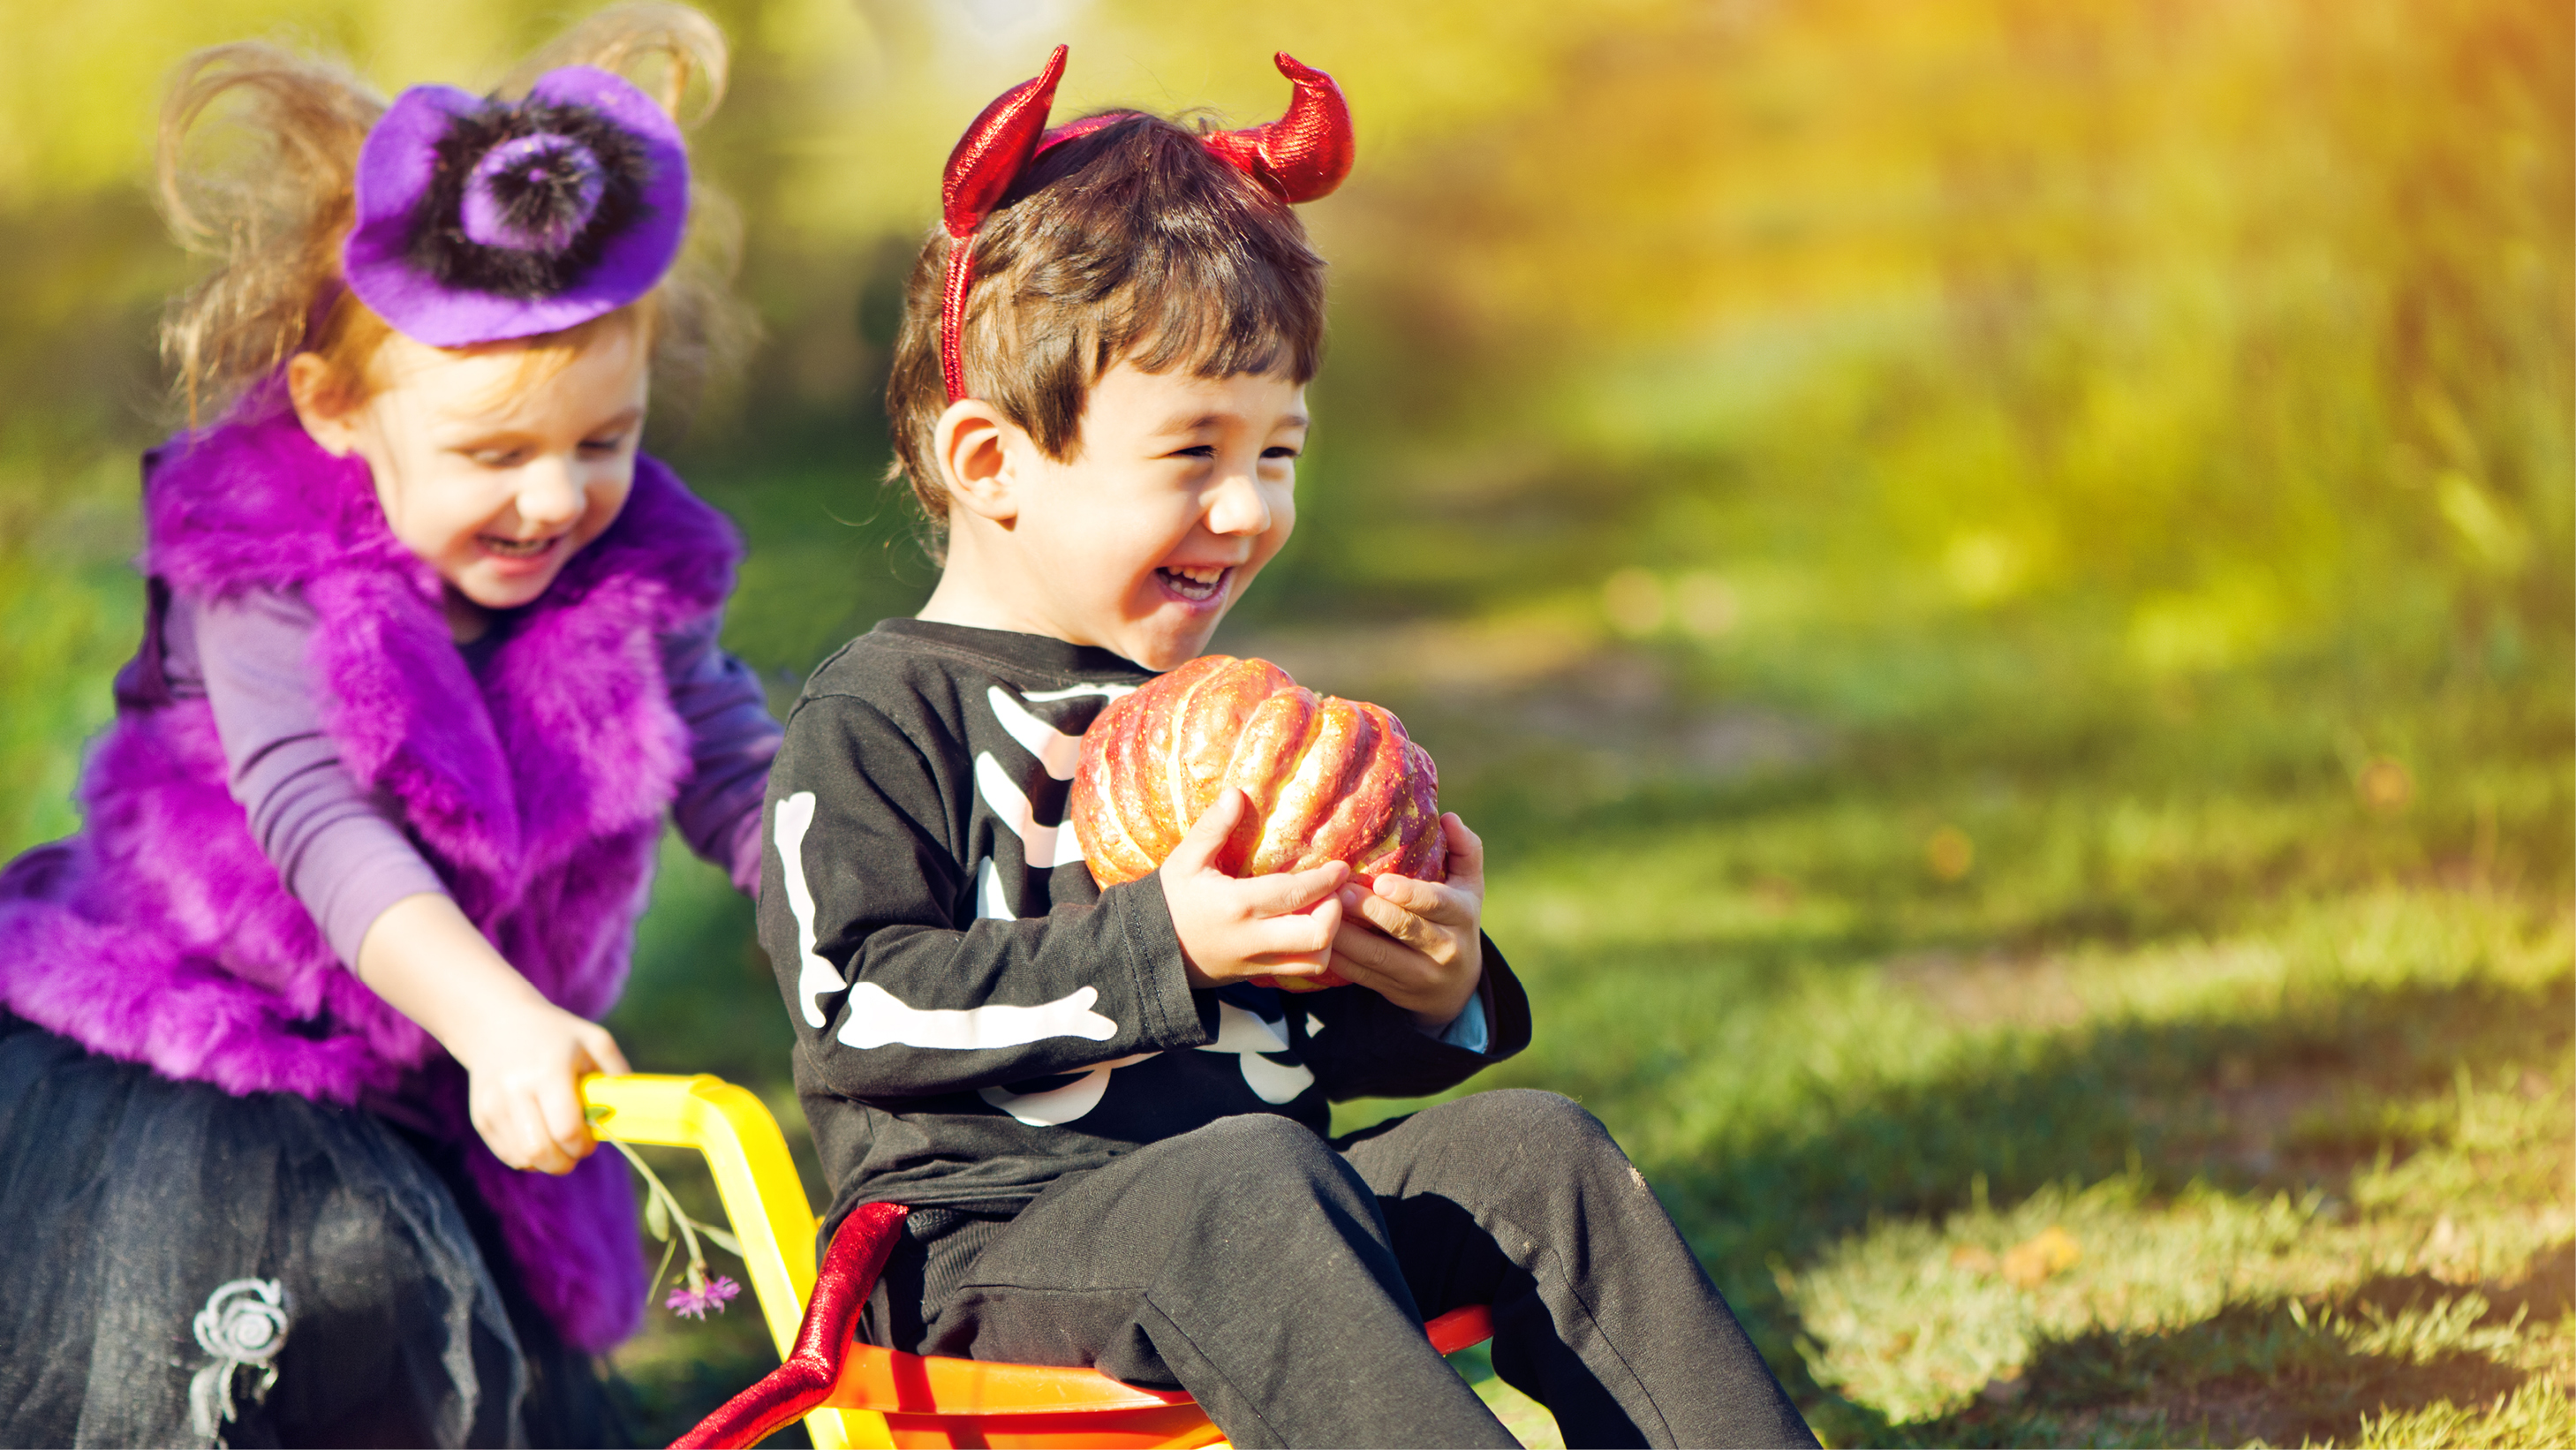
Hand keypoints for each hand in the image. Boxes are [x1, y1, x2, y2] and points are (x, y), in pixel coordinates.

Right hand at [450, 998, 631, 1174]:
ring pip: (522, 1159)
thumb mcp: (594, 1039)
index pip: (566, 1129)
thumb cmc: (556, 1034)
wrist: (497, 1023)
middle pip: (540, 1151)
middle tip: (575, 1151)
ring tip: (557, 1143)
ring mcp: (492, 1105)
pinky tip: (538, 1138)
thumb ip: (618, 1072)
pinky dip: (527, 1157)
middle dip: (565, 1162)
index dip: (583, 1145)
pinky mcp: (481, 1117)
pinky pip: (507, 1155)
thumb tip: (632, 1109)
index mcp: (548, 1070)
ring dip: (546, 1162)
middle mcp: (515, 1089)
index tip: (591, 1140)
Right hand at [1160, 787, 1349, 987]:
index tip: (1340, 867)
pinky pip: (1298, 971)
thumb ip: (1212, 827)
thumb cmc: (1167, 900)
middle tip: (1331, 893)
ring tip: (1322, 912)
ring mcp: (1255, 961)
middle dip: (1335, 912)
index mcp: (1237, 905)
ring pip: (1314, 962)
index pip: (1295, 894)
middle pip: (1316, 936)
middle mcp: (1252, 938)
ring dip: (1329, 937)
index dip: (1325, 880)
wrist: (1146, 949)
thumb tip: (1236, 794)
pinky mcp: (1254, 975)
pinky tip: (1308, 929)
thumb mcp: (1185, 860)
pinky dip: (1313, 952)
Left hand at [1329, 813, 1485, 1028]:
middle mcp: (1444, 948)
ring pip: (1377, 957)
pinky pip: (1362, 976)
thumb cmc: (1456, 920)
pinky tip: (1318, 942)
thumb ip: (1465, 849)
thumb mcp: (1470, 887)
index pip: (1436, 903)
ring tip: (1320, 914)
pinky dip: (1338, 961)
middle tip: (1339, 892)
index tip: (1381, 881)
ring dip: (1346, 937)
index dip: (1409, 894)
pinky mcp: (1394, 990)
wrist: (1457, 987)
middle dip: (1369, 911)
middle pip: (1403, 929)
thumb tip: (1448, 817)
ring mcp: (1418, 974)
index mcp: (1461, 915)